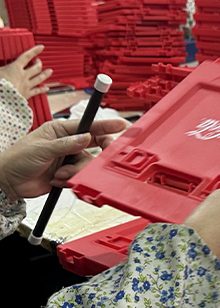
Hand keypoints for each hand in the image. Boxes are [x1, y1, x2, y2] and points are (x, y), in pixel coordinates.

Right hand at [0, 46, 51, 99]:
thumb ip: (1, 67)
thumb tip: (0, 66)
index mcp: (15, 68)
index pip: (27, 57)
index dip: (35, 51)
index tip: (41, 47)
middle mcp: (23, 76)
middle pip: (36, 67)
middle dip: (39, 63)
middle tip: (39, 60)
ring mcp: (27, 85)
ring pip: (40, 78)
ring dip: (45, 74)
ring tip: (50, 71)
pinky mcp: (27, 94)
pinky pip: (37, 91)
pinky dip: (43, 89)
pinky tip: (47, 88)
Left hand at [0, 118, 127, 200]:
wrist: (8, 183)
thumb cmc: (17, 159)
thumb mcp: (42, 149)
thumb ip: (66, 144)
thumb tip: (86, 137)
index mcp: (60, 130)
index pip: (87, 125)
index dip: (105, 125)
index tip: (121, 125)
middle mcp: (67, 143)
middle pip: (94, 145)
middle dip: (96, 152)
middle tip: (102, 154)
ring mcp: (68, 159)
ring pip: (87, 164)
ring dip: (74, 172)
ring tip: (59, 175)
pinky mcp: (68, 174)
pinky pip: (81, 177)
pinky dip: (70, 181)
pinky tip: (57, 181)